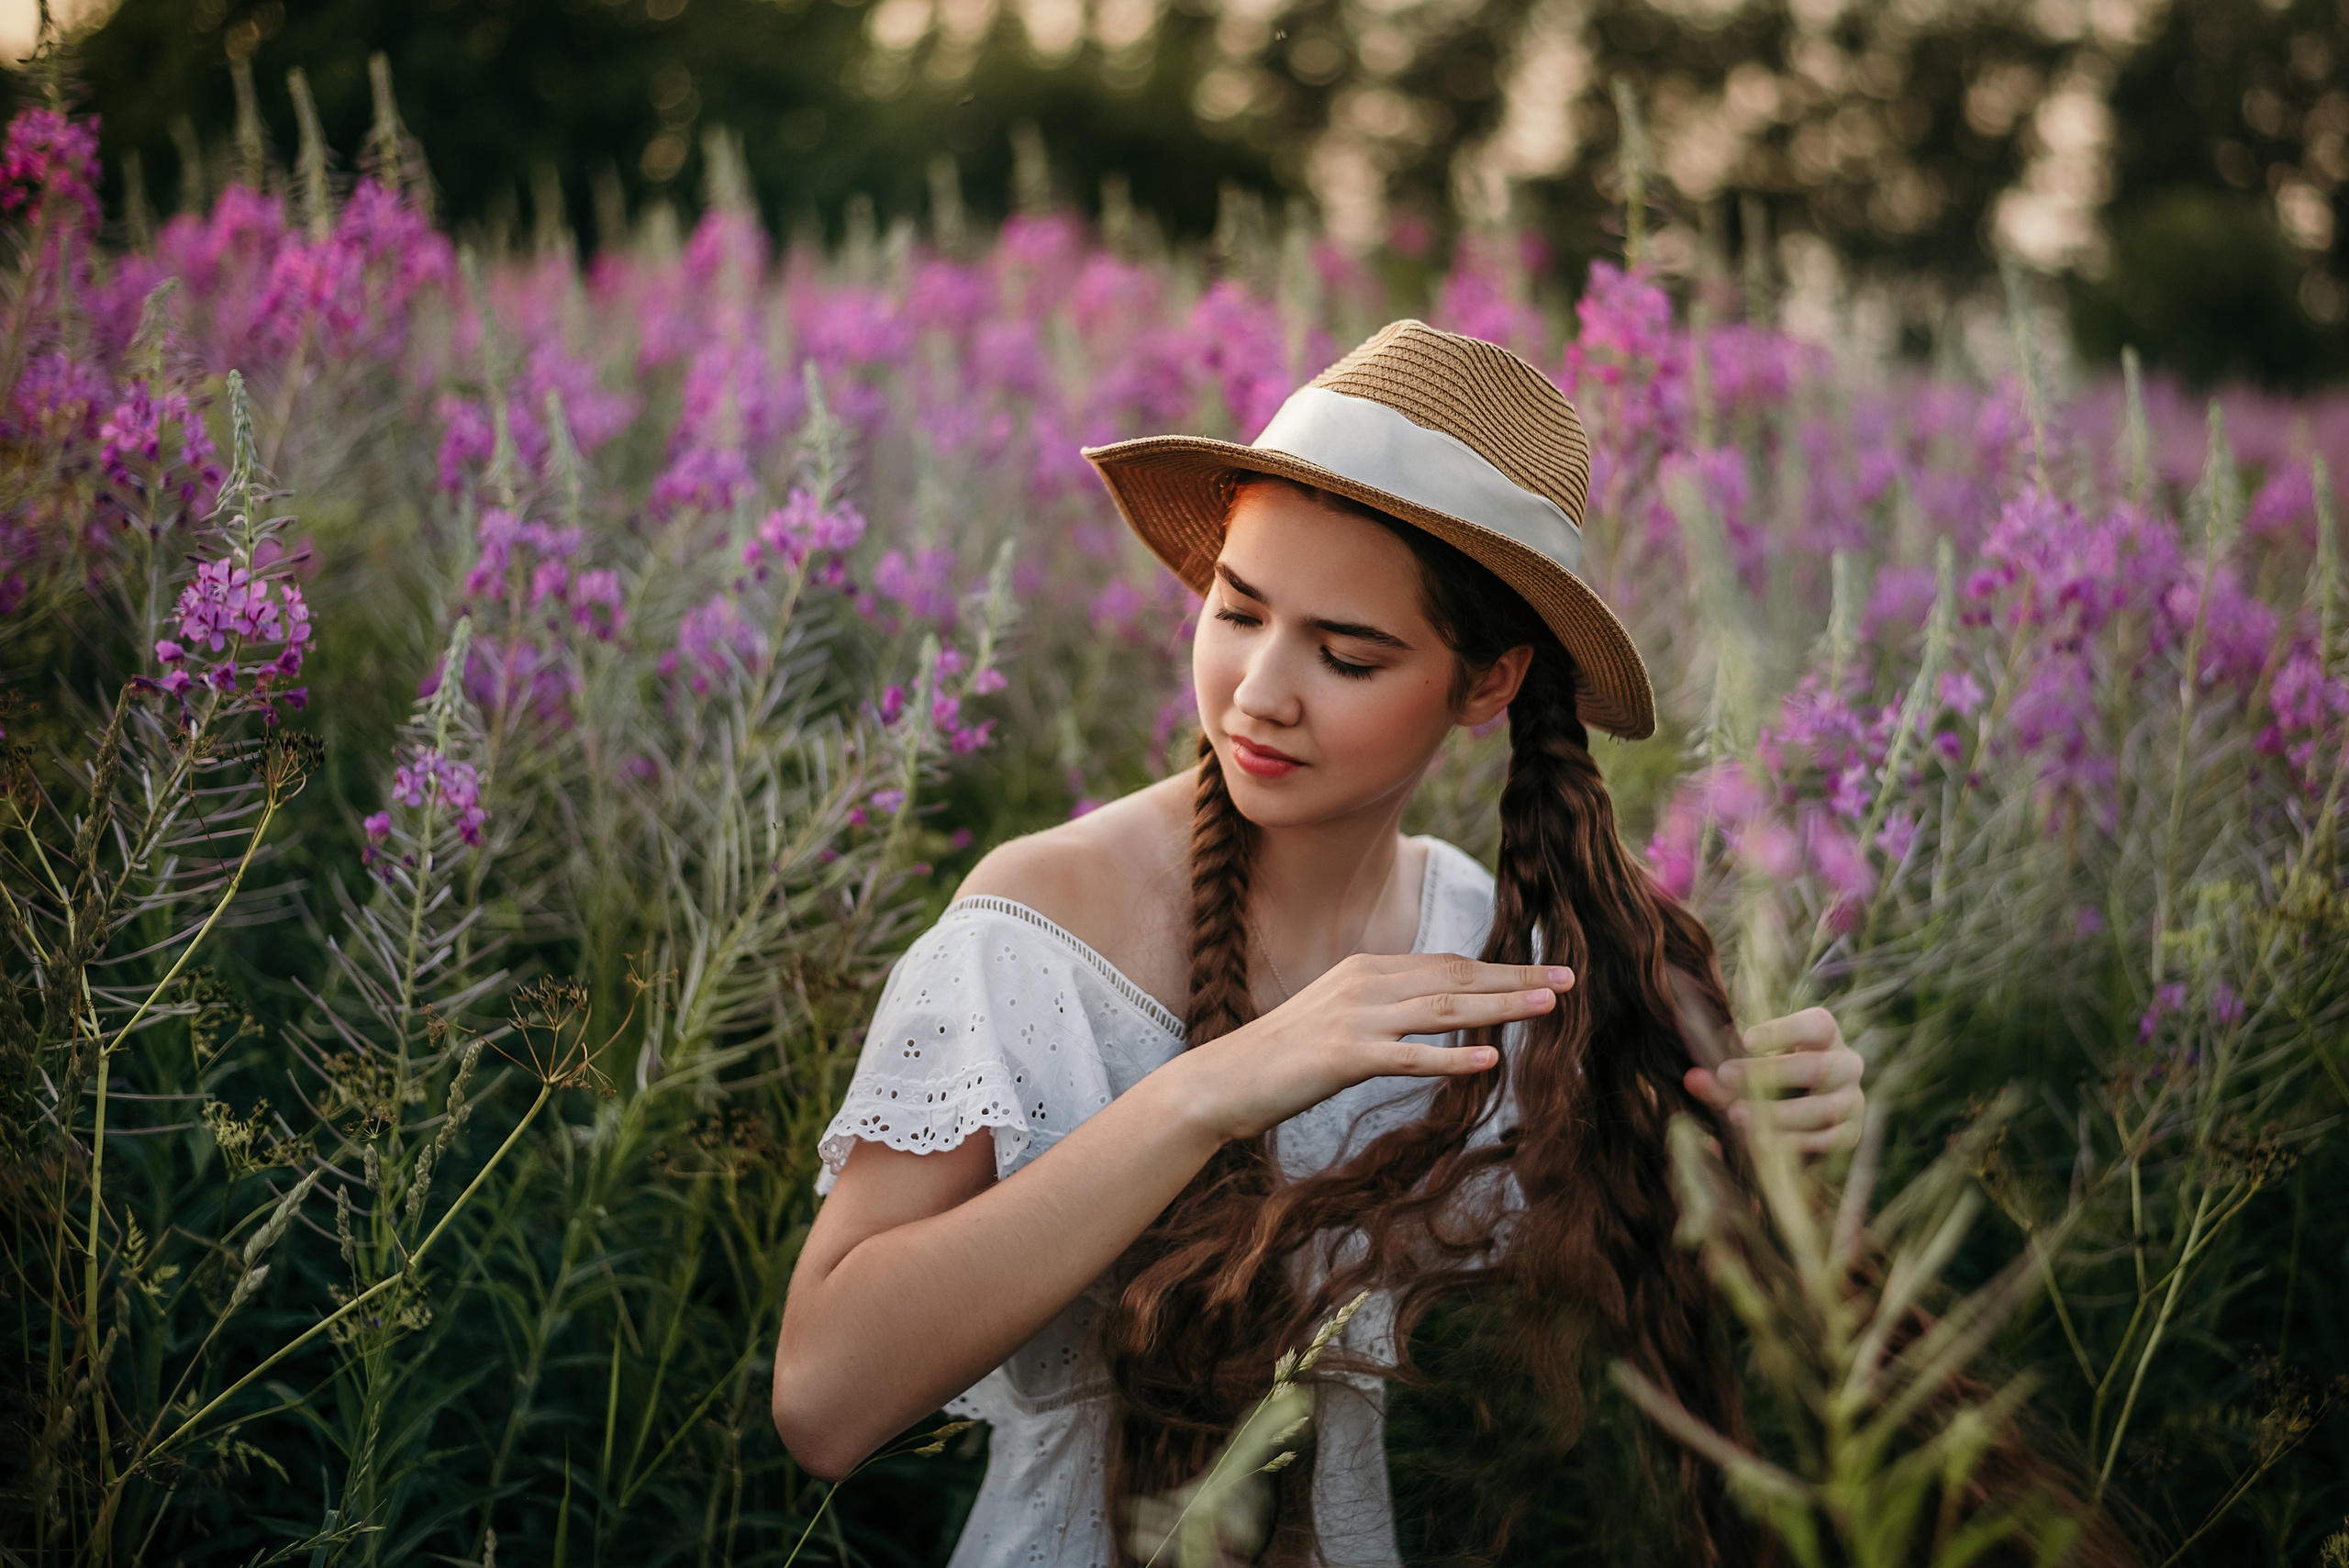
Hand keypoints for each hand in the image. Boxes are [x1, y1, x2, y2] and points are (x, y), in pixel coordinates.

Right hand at [1175, 953, 1573, 1143]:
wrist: (1223, 1081)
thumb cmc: (1282, 1058)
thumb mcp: (1340, 1019)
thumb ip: (1385, 1010)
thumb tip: (1437, 1014)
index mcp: (1367, 969)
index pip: (1447, 964)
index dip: (1500, 968)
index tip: (1544, 971)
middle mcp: (1365, 983)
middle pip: (1455, 977)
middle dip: (1515, 979)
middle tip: (1569, 981)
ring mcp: (1355, 1018)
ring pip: (1443, 1010)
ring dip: (1500, 1008)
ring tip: (1547, 1008)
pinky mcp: (1345, 1056)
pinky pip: (1410, 1057)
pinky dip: (1451, 1059)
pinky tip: (1488, 1062)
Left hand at [1683, 1006, 1863, 1154]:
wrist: (1802, 1121)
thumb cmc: (1772, 1082)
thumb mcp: (1749, 1073)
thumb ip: (1723, 1077)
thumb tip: (1693, 1079)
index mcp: (1825, 1037)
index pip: (1817, 1025)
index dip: (1783, 1031)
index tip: (1744, 1040)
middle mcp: (1847, 1064)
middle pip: (1818, 1067)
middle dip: (1770, 1073)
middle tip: (1725, 1075)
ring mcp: (1852, 1100)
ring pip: (1823, 1107)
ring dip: (1778, 1113)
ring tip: (1737, 1115)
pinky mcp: (1850, 1133)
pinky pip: (1827, 1139)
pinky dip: (1793, 1142)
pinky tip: (1763, 1142)